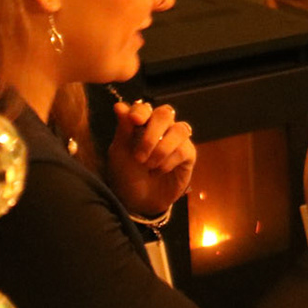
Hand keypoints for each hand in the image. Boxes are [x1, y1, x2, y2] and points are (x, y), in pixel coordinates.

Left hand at [106, 99, 195, 219]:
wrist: (138, 201)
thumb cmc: (125, 175)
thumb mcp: (119, 153)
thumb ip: (122, 130)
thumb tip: (119, 106)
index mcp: (142, 123)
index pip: (145, 107)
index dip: (141, 111)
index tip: (134, 121)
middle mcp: (161, 128)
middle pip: (166, 113)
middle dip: (152, 133)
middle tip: (139, 156)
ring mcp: (176, 140)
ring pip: (180, 129)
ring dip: (162, 148)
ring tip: (148, 165)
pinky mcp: (188, 156)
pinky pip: (185, 149)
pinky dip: (168, 162)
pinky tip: (158, 172)